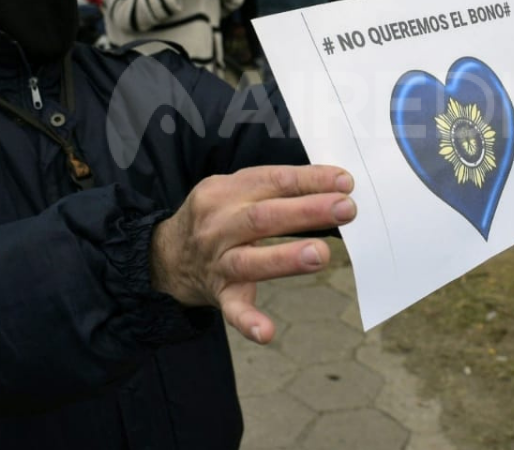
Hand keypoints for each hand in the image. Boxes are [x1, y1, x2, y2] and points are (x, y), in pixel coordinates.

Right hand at [150, 165, 355, 343]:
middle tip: (346, 209)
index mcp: (227, 191)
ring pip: (250, 261)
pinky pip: (232, 310)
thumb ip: (277, 187)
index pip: (274, 180)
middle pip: (264, 217)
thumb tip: (336, 187)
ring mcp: (218, 261)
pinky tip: (266, 333)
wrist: (166, 255)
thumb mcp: (236, 189)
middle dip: (307, 212)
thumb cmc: (218, 216)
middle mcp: (220, 225)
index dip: (310, 180)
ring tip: (320, 255)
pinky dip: (248, 322)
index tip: (345, 183)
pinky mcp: (219, 293)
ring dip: (285, 258)